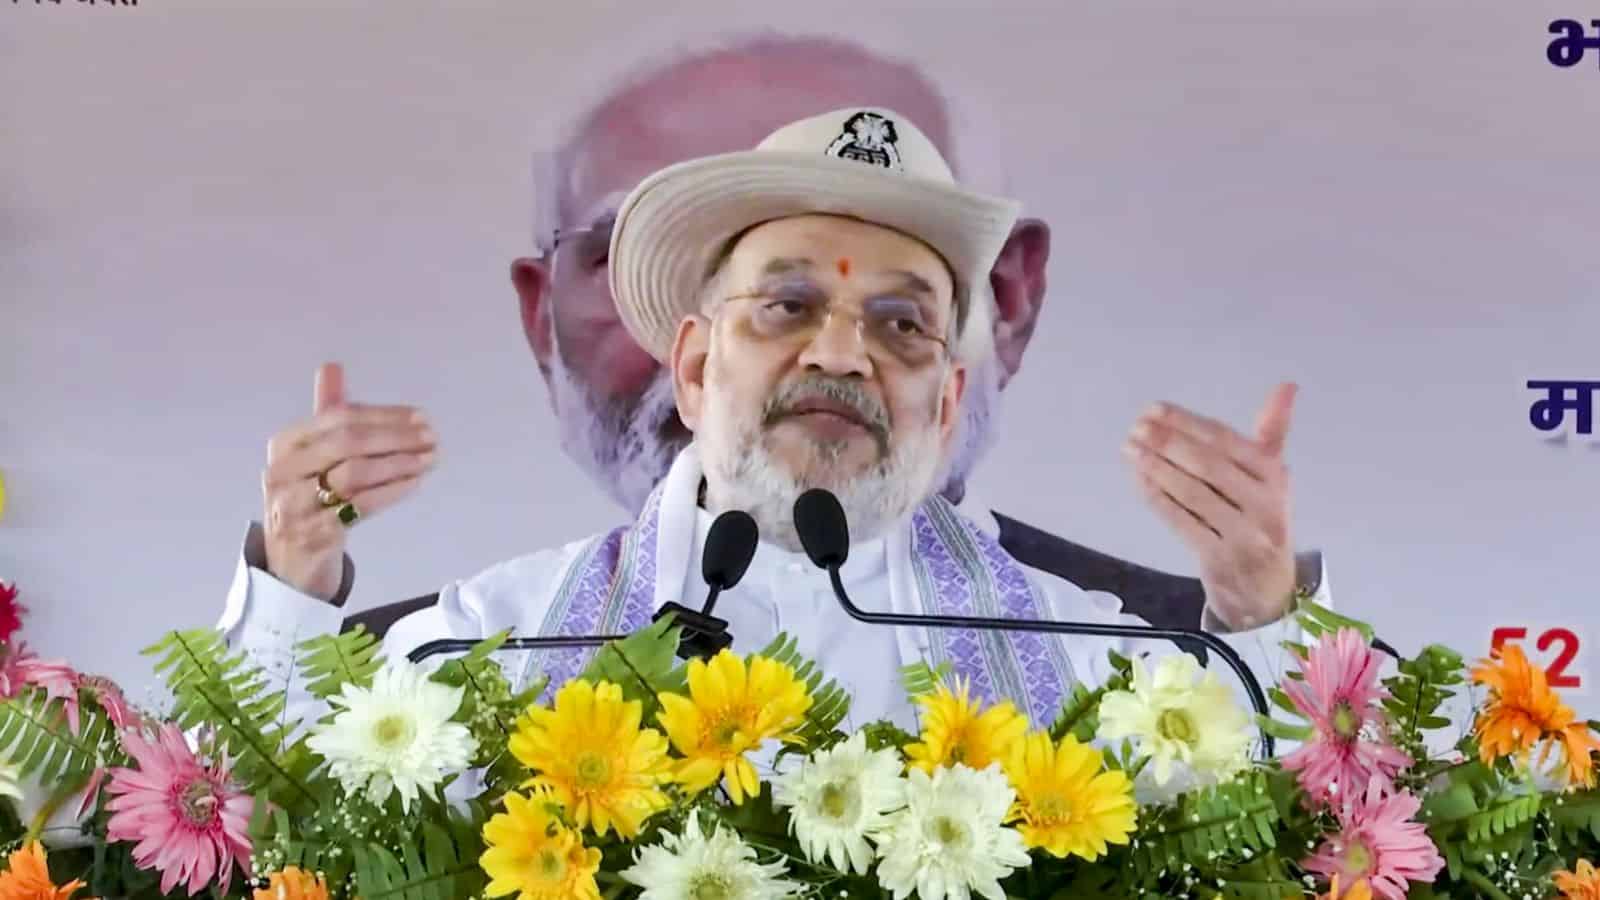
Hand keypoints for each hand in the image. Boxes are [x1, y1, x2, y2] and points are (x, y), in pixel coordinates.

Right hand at [260, 363, 437, 601]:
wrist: (289, 563)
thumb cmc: (307, 500)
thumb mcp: (312, 456)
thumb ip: (326, 414)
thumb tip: (332, 366)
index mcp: (285, 444)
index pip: (339, 417)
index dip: (384, 415)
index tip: (422, 417)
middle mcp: (283, 471)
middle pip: (347, 442)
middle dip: (396, 437)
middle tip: (433, 438)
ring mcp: (294, 504)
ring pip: (354, 473)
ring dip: (400, 463)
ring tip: (431, 459)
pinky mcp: (313, 534)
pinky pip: (360, 506)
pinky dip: (392, 491)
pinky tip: (415, 482)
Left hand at [1123, 383, 1298, 630]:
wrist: (1268, 589)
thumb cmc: (1262, 520)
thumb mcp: (1271, 478)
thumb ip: (1272, 432)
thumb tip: (1287, 385)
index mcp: (1276, 476)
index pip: (1226, 441)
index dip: (1188, 422)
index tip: (1154, 409)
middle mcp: (1265, 504)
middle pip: (1208, 465)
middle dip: (1167, 443)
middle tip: (1136, 428)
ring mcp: (1244, 534)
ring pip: (1193, 494)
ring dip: (1156, 468)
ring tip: (1130, 449)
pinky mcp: (1219, 558)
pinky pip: (1182, 522)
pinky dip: (1158, 499)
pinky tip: (1139, 480)